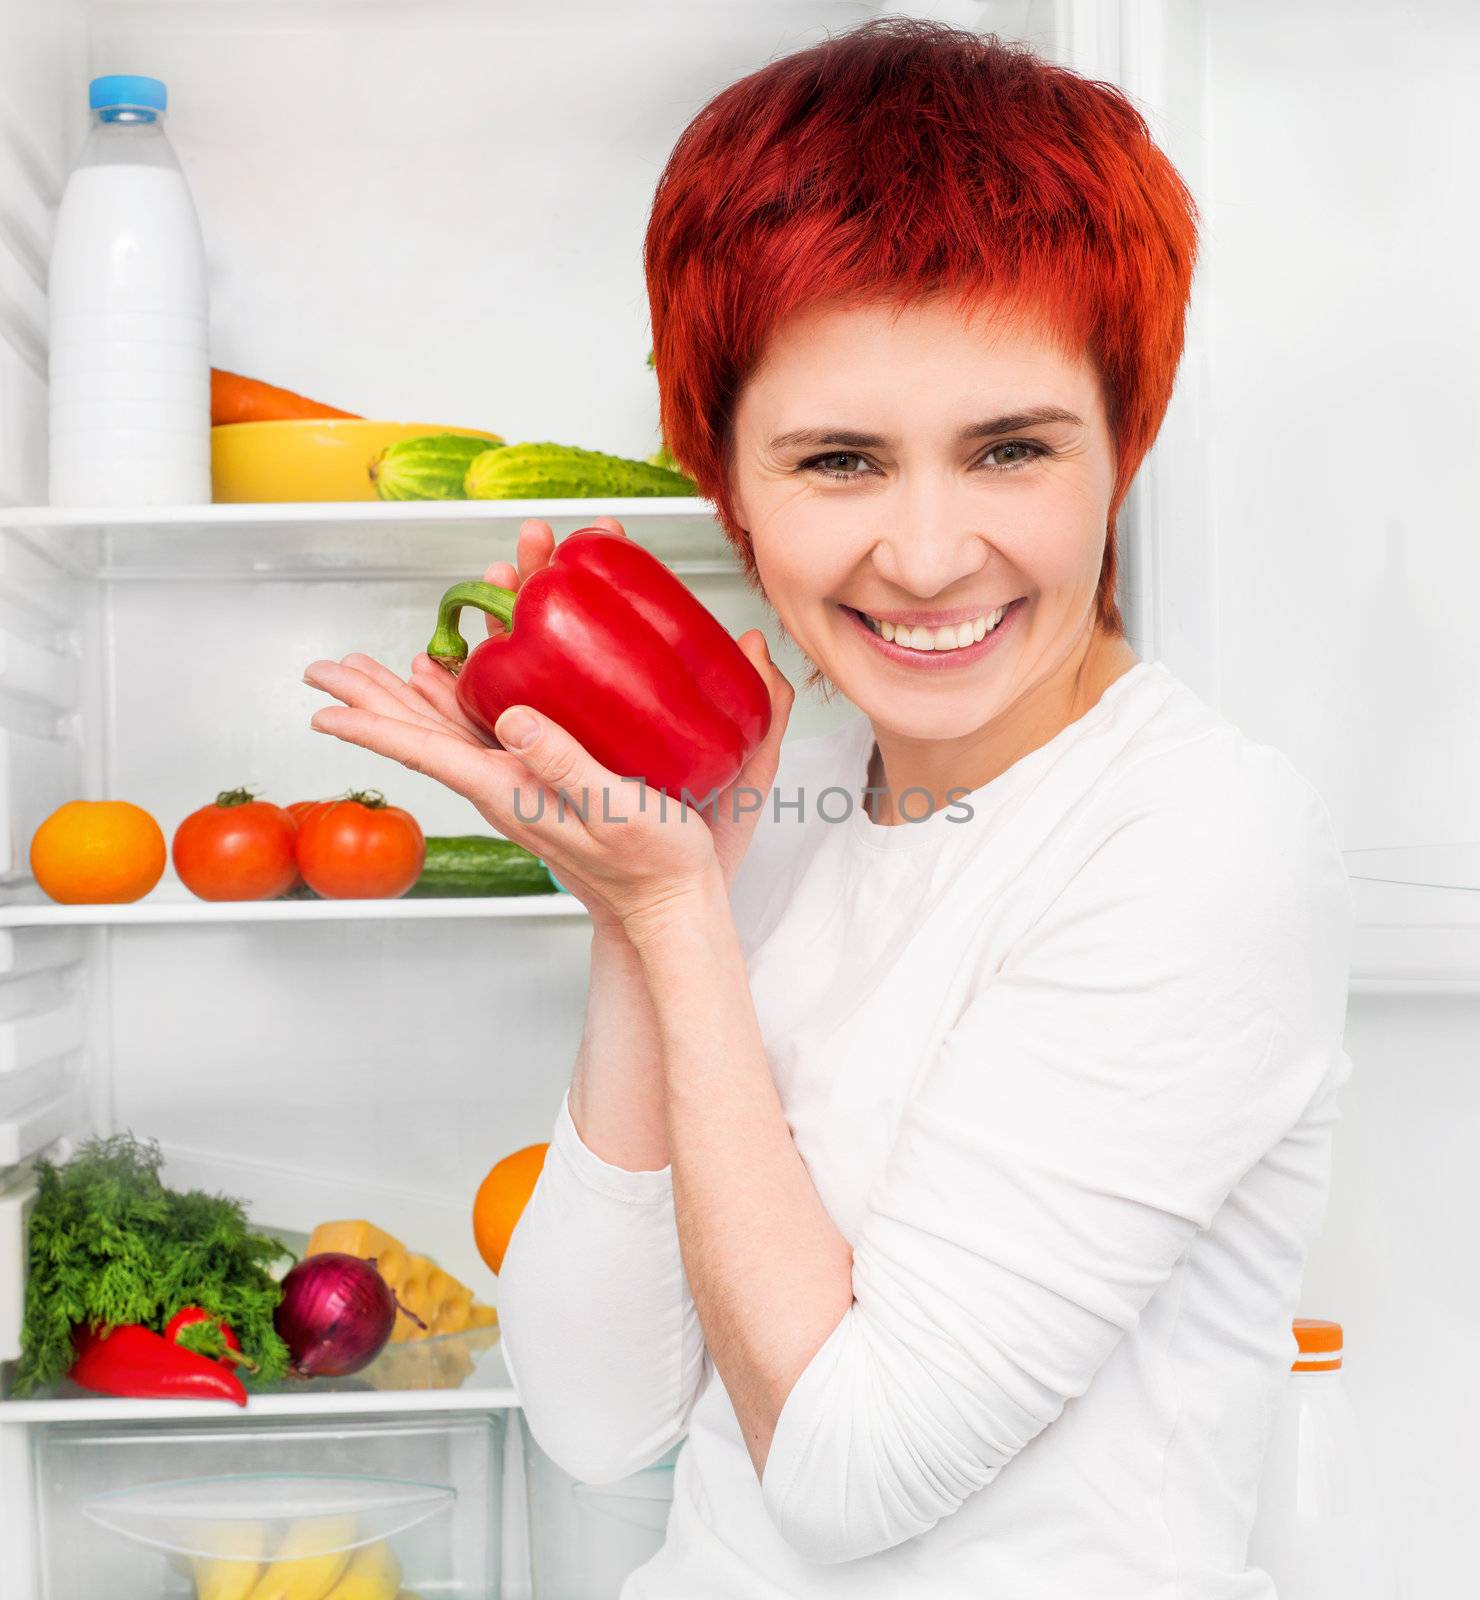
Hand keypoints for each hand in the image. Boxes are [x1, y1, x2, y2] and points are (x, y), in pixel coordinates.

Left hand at [302, 517, 791, 932]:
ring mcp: (518, 785)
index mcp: (511, 790)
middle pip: (420, 735)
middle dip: (370, 697)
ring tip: (363, 669)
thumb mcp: (615, 807)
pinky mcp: (539, 781)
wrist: (668, 901)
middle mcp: (503, 787)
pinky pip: (479, 733)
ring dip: (402, 696)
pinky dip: (452, 701)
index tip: (324, 705)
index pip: (425, 751)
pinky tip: (444, 683)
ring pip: (444, 732)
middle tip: (323, 668)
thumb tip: (509, 719)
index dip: (372, 724)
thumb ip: (562, 764)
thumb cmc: (652, 862)